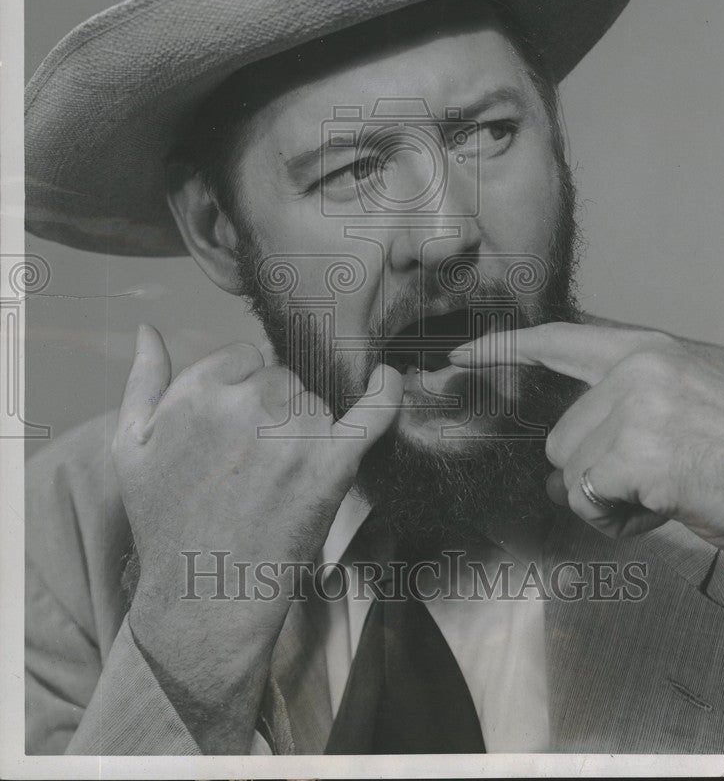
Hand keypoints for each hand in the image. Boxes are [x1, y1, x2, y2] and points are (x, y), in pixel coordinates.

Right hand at [114, 324, 401, 751]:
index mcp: (200, 392)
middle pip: (282, 379)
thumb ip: (143, 381)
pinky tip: (389, 377)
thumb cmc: (165, 522)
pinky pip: (371, 414)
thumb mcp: (131, 447)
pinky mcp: (332, 465)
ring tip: (275, 480)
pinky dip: (386, 393)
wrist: (203, 596)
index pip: (244, 358)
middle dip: (272, 411)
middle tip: (251, 465)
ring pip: (314, 402)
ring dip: (305, 429)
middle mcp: (250, 403)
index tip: (234, 432)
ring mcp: (296, 433)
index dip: (242, 393)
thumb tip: (147, 330)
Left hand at [450, 322, 723, 560]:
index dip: (503, 348)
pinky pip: (589, 499)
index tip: (460, 354)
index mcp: (649, 352)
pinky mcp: (641, 451)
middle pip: (560, 436)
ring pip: (570, 471)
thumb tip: (561, 467)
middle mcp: (639, 369)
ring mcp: (639, 406)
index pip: (557, 341)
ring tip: (668, 490)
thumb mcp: (691, 404)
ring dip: (610, 498)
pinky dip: (619, 517)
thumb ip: (624, 415)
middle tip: (656, 479)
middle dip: (595, 472)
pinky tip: (666, 504)